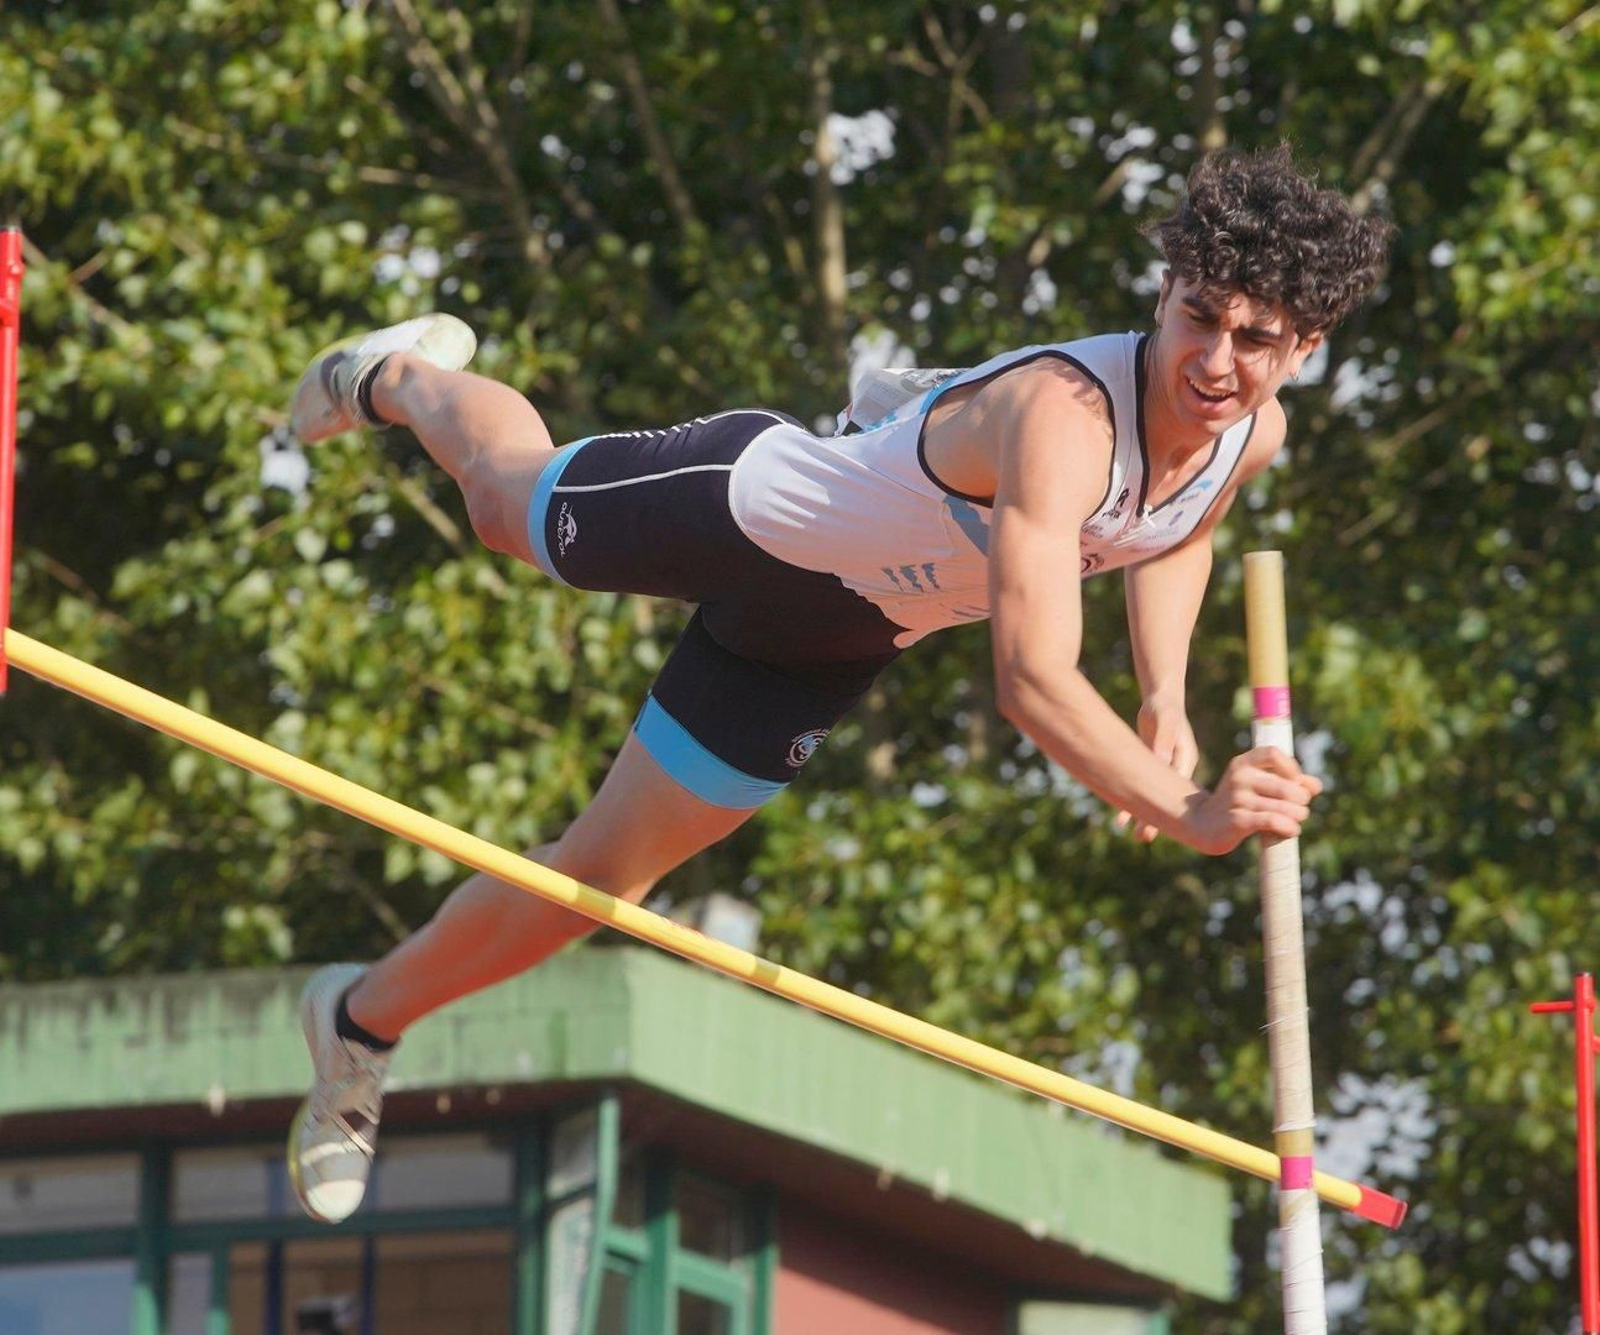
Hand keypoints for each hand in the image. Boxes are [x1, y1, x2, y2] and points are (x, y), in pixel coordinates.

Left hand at [1116, 698, 1199, 842]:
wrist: (1159, 699)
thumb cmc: (1164, 707)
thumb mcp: (1165, 721)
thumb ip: (1163, 741)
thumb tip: (1161, 761)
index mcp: (1186, 759)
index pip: (1180, 789)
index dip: (1172, 807)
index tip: (1164, 823)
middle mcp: (1177, 768)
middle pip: (1167, 798)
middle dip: (1157, 818)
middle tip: (1145, 837)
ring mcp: (1163, 769)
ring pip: (1153, 796)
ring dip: (1143, 814)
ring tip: (1133, 835)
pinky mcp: (1151, 766)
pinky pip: (1141, 787)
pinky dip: (1132, 799)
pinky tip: (1121, 817)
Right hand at [1183, 746, 1322, 855]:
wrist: (1202, 824)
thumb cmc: (1238, 803)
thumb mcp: (1258, 786)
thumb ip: (1288, 782)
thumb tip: (1316, 786)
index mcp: (1243, 763)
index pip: (1273, 754)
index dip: (1292, 768)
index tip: (1296, 783)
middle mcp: (1239, 777)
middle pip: (1286, 785)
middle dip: (1301, 799)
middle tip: (1301, 808)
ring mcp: (1236, 799)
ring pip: (1283, 806)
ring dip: (1298, 815)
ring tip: (1297, 820)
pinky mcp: (1236, 820)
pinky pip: (1272, 821)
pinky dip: (1288, 826)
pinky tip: (1291, 830)